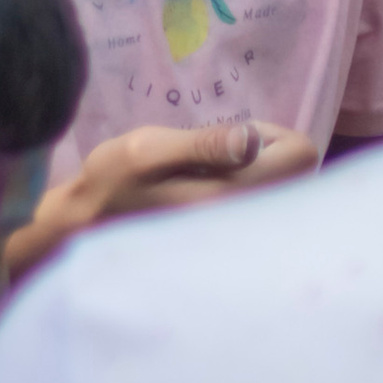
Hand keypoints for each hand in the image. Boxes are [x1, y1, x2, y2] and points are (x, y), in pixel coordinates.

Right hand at [4, 118, 316, 283]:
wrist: (83, 232)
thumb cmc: (113, 183)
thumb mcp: (151, 150)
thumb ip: (206, 144)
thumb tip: (255, 139)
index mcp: (230, 198)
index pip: (299, 156)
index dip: (274, 135)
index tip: (236, 137)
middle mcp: (242, 223)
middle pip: (296, 178)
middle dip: (267, 157)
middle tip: (218, 157)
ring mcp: (235, 238)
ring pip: (277, 196)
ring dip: (252, 178)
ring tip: (206, 177)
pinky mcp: (225, 246)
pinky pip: (256, 212)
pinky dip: (241, 197)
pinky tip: (204, 197)